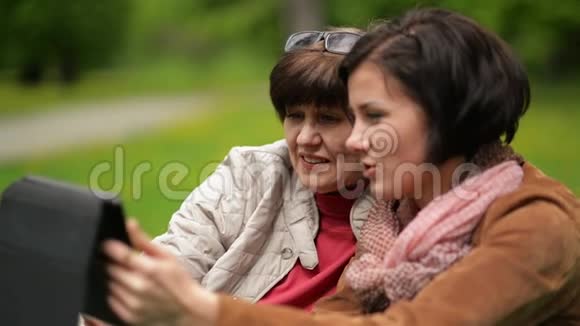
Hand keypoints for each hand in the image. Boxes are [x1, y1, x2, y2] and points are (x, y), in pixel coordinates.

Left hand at [102, 219, 217, 325]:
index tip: (107, 243)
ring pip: (110, 285)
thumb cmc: (179, 280)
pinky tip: (128, 289)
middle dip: (114, 263)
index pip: (121, 255)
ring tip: (128, 276)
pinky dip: (115, 294)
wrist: (188, 309)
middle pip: (112, 270)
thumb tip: (129, 223)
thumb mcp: (166, 256)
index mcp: (150, 270)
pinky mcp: (130, 316)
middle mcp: (139, 288)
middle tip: (125, 262)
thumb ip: (144, 240)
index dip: (110, 247)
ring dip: (115, 279)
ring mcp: (134, 304)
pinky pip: (111, 301)